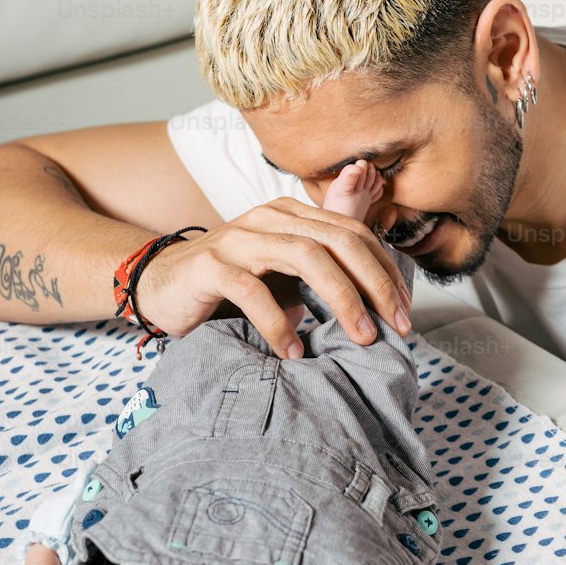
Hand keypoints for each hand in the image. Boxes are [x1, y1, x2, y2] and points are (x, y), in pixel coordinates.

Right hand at [134, 196, 411, 358]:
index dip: (385, 270)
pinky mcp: (209, 266)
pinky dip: (279, 323)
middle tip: (396, 325)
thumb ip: (322, 278)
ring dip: (341, 299)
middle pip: (338, 240)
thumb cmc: (231, 287)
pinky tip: (295, 350)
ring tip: (360, 337)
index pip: (353, 233)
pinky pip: (253, 291)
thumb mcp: (284, 277)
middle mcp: (268, 218)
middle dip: (375, 283)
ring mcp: (238, 238)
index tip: (405, 311)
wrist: (160, 286)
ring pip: (305, 256)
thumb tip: (379, 306)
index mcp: (291, 214)